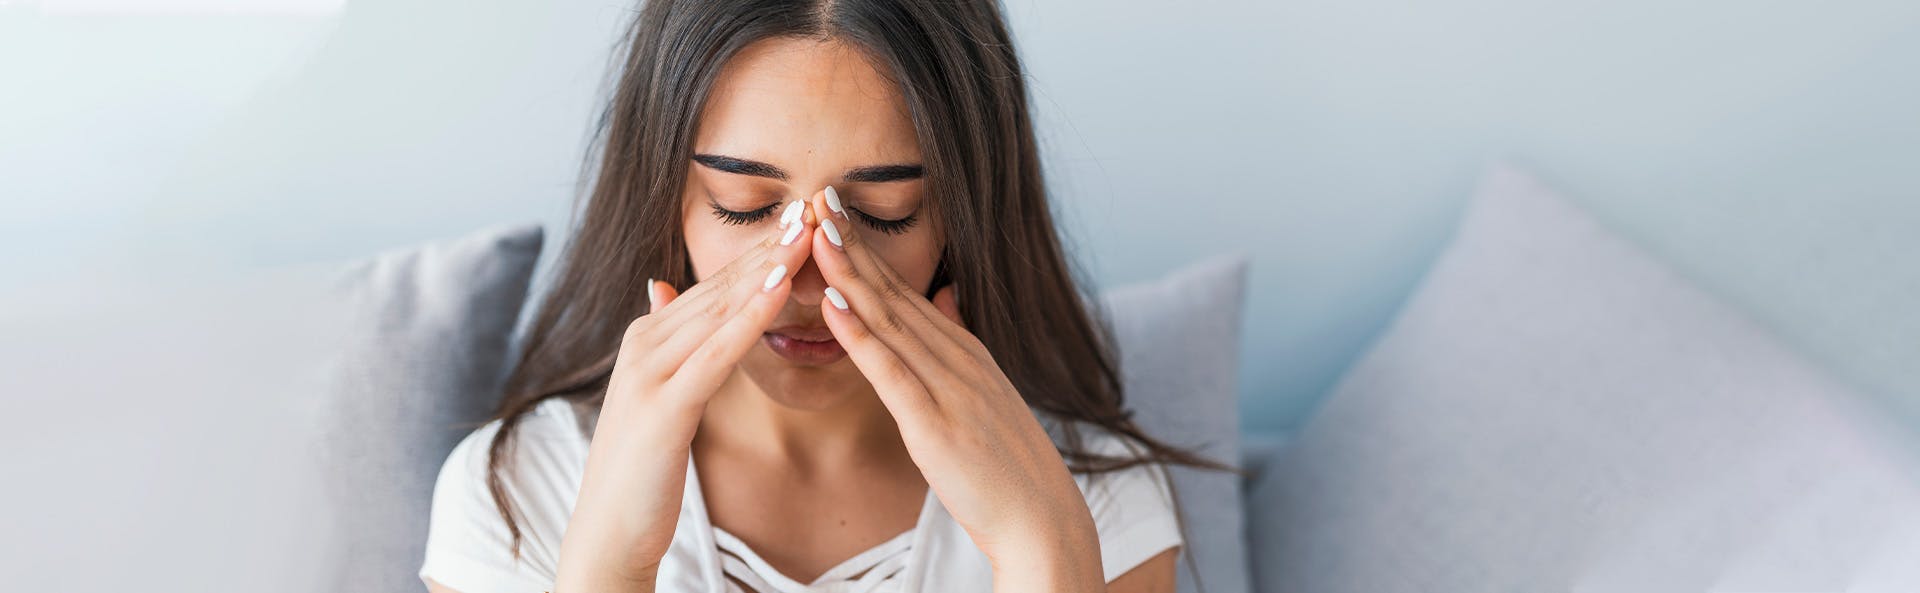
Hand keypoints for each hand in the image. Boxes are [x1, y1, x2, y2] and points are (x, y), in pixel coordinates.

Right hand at [554, 205, 813, 592]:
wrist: (608, 531)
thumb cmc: (642, 470)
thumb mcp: (656, 395)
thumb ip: (665, 340)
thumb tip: (659, 287)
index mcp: (648, 339)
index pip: (714, 285)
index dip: (758, 249)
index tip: (799, 215)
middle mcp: (645, 344)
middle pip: (720, 286)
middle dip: (768, 244)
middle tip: (813, 204)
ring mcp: (650, 372)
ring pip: (720, 309)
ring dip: (767, 266)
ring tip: (807, 231)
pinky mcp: (664, 405)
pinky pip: (717, 352)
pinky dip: (751, 316)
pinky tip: (782, 288)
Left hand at [804, 189, 1105, 590]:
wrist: (1041, 518)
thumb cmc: (1004, 466)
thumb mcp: (985, 393)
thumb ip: (959, 344)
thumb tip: (945, 296)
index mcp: (963, 352)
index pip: (904, 291)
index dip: (866, 250)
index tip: (833, 210)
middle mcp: (956, 359)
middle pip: (894, 293)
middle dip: (853, 244)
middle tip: (817, 195)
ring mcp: (948, 388)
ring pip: (889, 320)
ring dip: (849, 273)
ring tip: (816, 232)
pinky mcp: (935, 424)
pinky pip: (891, 372)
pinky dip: (859, 334)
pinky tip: (832, 303)